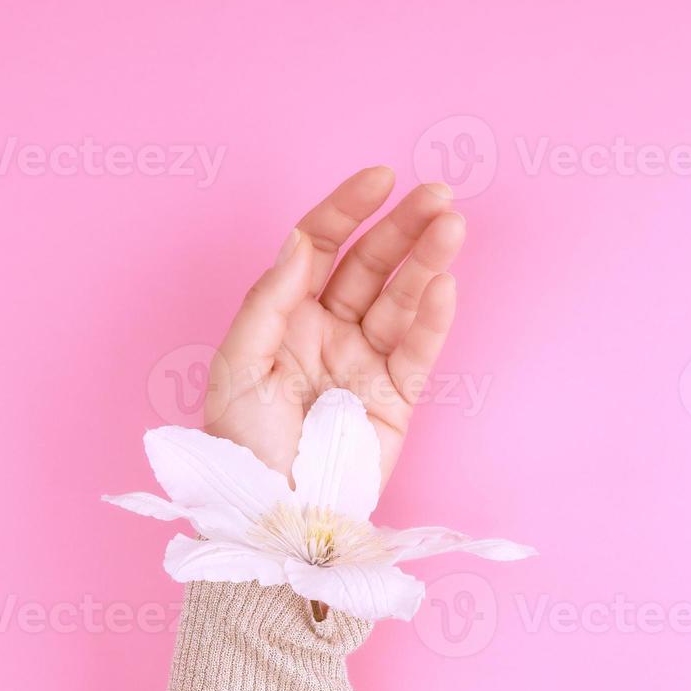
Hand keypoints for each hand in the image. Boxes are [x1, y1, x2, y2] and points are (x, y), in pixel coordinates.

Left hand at [205, 167, 464, 489]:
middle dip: (404, 227)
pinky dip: (432, 320)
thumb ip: (270, 300)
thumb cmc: (242, 443)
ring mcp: (365, 362)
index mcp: (287, 315)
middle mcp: (330, 330)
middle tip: (439, 196)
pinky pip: (418, 351)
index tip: (381, 178)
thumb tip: (303, 241)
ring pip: (402, 301)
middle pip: (372, 265)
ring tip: (452, 228)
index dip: (348, 209)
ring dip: (427, 263)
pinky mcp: (396, 397)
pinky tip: (446, 285)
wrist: (270, 512)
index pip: (323, 246)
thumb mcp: (238, 364)